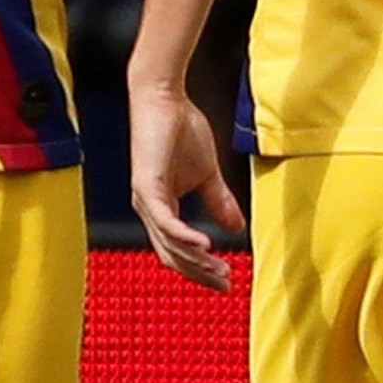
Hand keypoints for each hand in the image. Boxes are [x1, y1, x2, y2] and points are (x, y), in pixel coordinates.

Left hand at [127, 82, 247, 289]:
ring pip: (169, 244)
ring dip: (196, 260)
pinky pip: (166, 222)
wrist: (165, 98)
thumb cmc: (181, 130)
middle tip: (225, 284)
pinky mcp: (146, 187)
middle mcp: (149, 209)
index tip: (226, 280)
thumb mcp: (208, 174)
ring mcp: (145, 200)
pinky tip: (206, 246)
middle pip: (172, 255)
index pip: (178, 249)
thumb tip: (236, 228)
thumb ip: (219, 201)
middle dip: (200, 273)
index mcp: (161, 208)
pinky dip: (185, 237)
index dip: (201, 268)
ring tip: (220, 271)